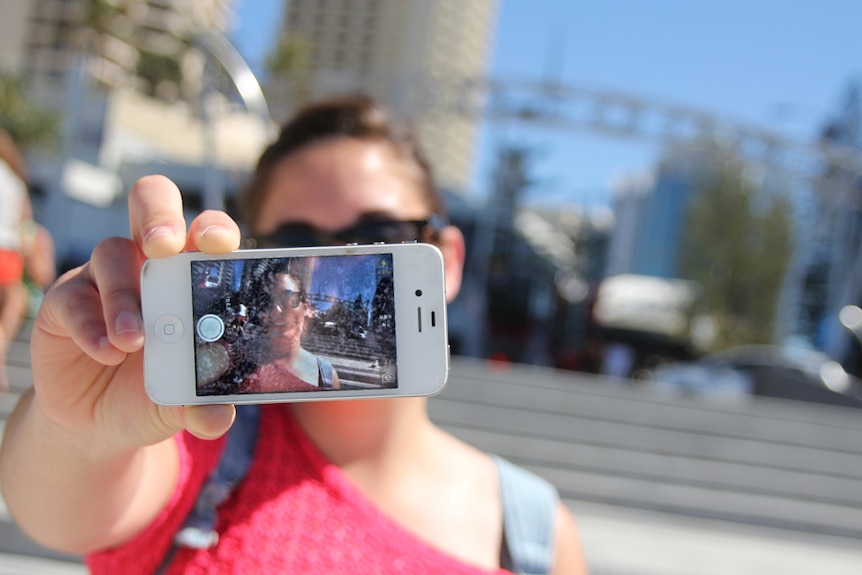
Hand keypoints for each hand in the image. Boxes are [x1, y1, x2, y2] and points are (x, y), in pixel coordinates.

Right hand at [29, 176, 239, 450]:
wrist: (101, 421)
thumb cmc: (157, 392)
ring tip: (135, 340)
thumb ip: (204, 405)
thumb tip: (218, 418)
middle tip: (164, 246)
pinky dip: (92, 325)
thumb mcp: (184, 403)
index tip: (220, 245)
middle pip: (153, 204)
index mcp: (192, 273)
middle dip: (160, 216)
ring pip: (111, 253)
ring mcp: (105, 277)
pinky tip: (106, 351)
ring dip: (125, 296)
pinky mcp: (66, 300)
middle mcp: (150, 262)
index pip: (207, 232)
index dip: (215, 228)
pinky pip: (74, 298)